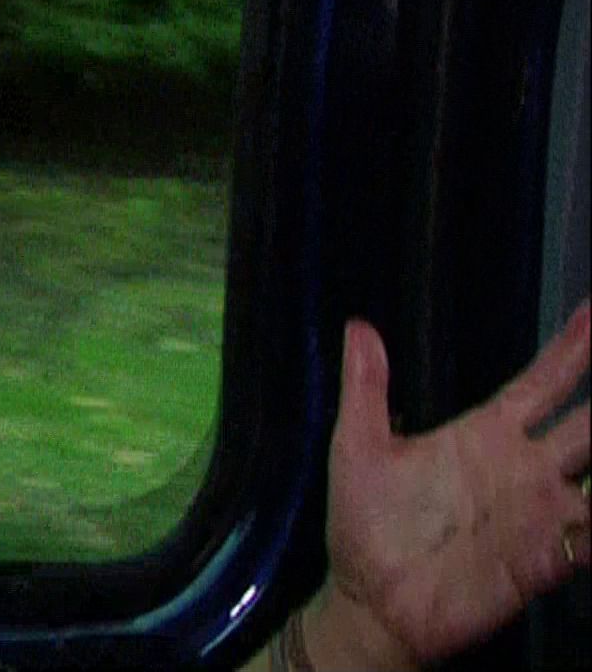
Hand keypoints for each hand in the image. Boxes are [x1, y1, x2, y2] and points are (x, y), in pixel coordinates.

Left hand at [315, 298, 590, 667]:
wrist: (370, 598)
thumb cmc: (364, 521)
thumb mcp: (358, 447)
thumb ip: (366, 389)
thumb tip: (358, 326)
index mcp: (486, 434)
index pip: (543, 382)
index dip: (572, 348)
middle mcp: (525, 468)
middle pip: (590, 423)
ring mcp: (541, 512)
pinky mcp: (547, 559)